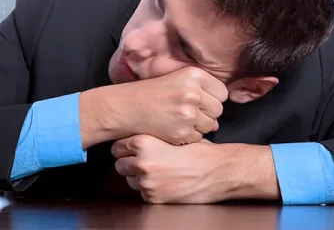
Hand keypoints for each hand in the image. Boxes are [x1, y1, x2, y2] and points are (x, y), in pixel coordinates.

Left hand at [111, 134, 227, 203]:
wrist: (216, 172)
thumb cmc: (198, 152)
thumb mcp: (172, 135)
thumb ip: (151, 136)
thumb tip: (135, 136)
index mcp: (143, 142)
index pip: (117, 146)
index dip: (124, 147)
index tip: (129, 148)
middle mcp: (141, 162)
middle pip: (119, 164)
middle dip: (129, 162)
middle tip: (144, 160)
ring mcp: (146, 182)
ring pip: (129, 179)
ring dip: (138, 176)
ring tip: (157, 171)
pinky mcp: (153, 197)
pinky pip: (142, 193)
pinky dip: (150, 188)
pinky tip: (164, 181)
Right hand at [120, 67, 228, 144]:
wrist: (127, 107)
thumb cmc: (150, 93)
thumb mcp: (176, 80)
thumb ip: (201, 93)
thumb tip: (216, 122)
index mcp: (193, 75)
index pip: (222, 92)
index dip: (212, 98)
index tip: (200, 100)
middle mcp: (193, 93)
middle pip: (218, 109)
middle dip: (207, 113)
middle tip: (187, 112)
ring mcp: (188, 114)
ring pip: (210, 125)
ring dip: (198, 126)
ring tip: (179, 119)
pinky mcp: (182, 132)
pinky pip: (197, 137)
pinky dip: (188, 136)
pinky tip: (174, 128)